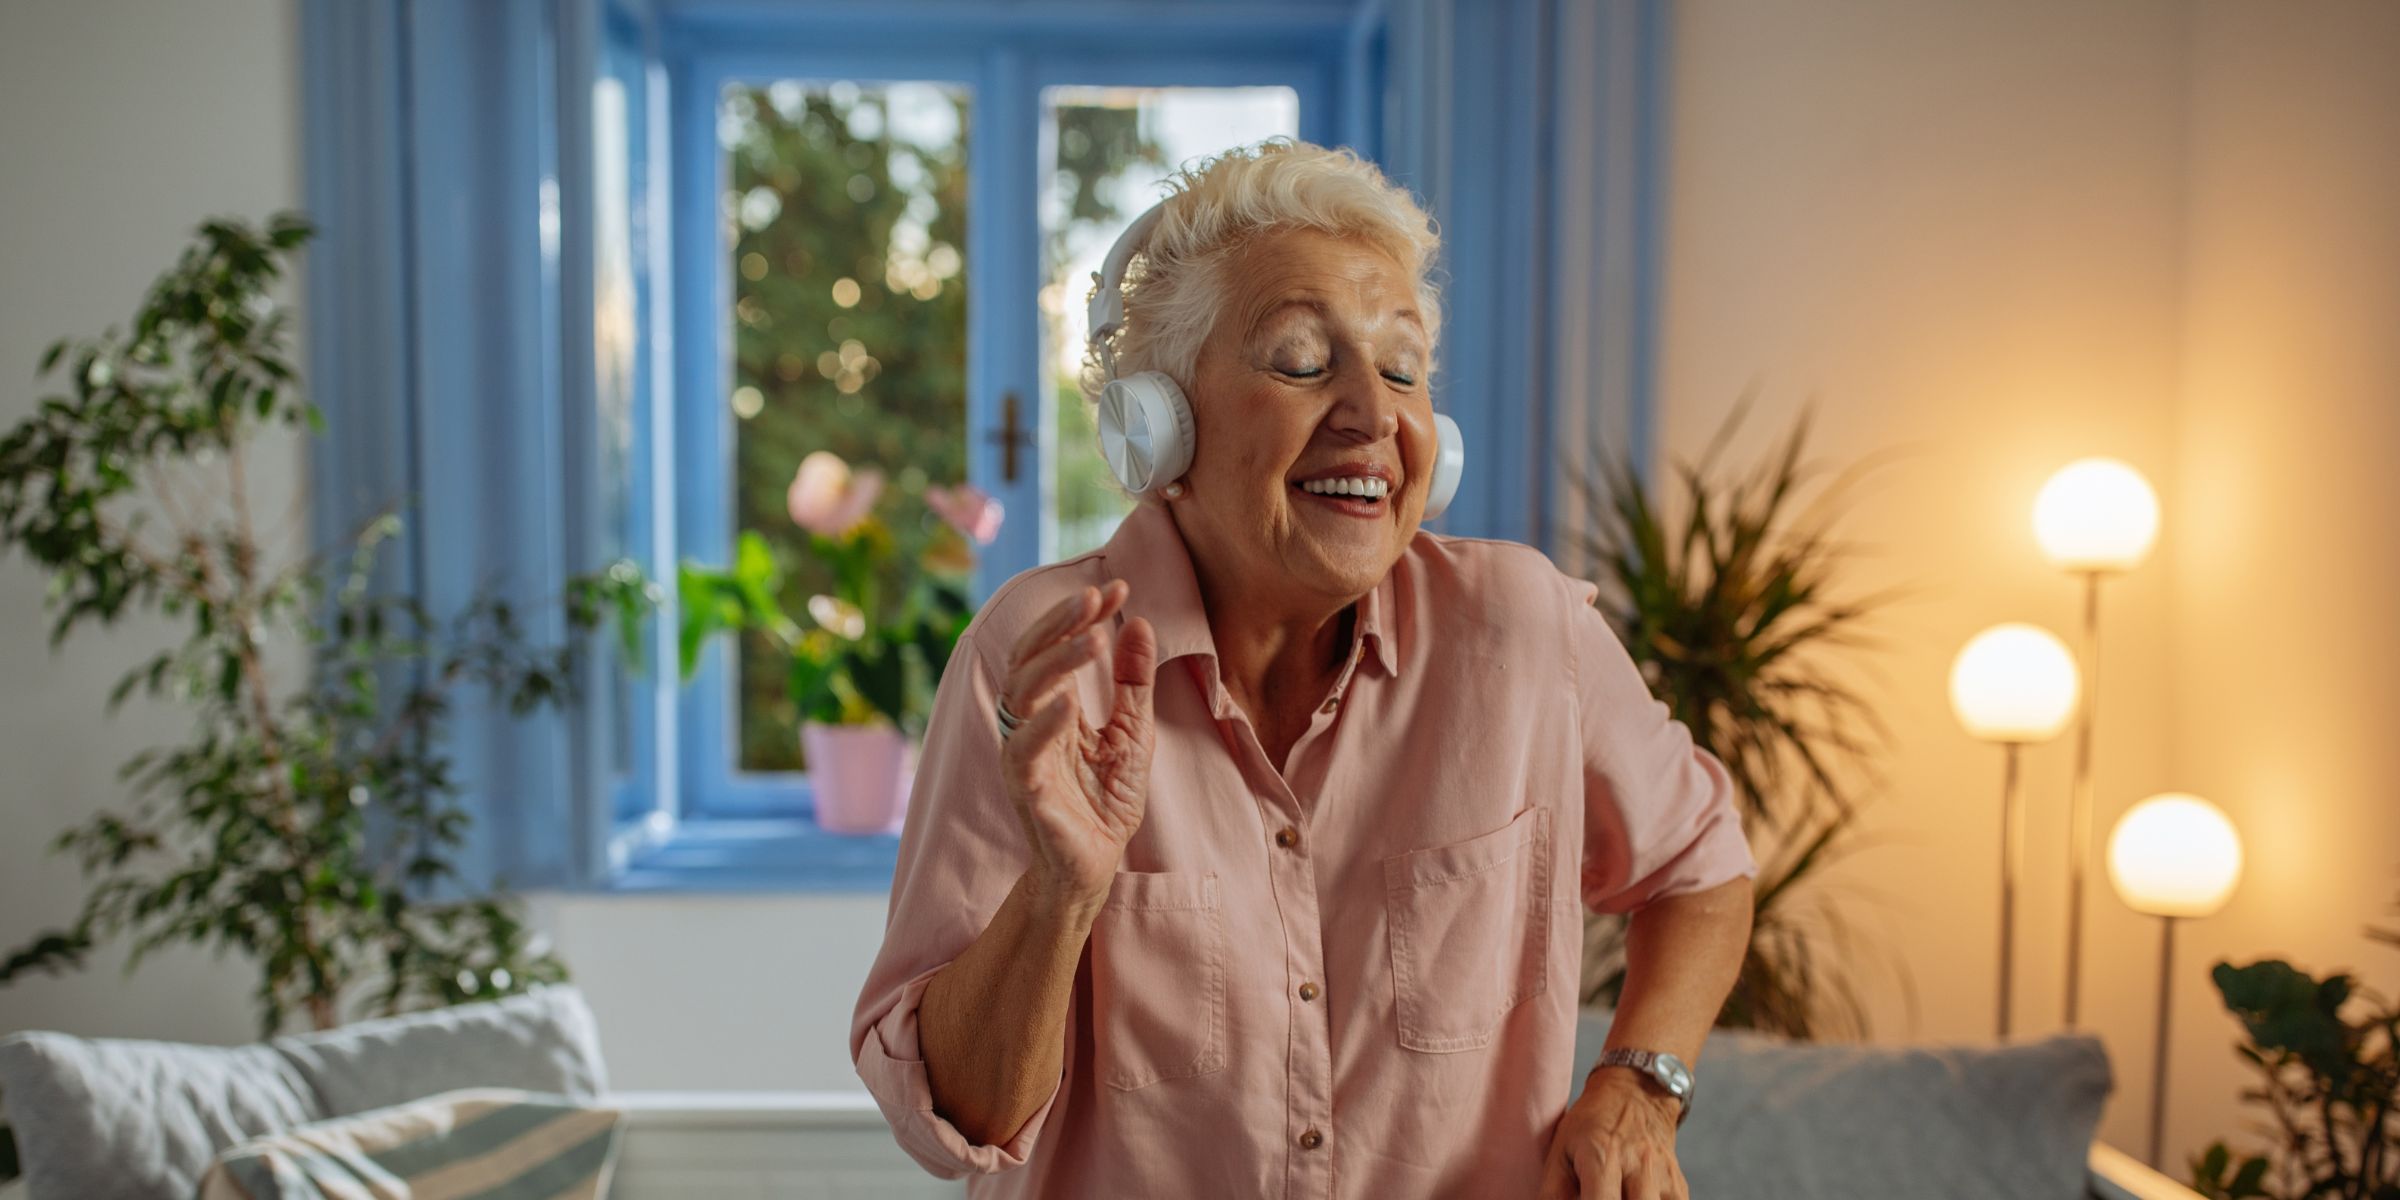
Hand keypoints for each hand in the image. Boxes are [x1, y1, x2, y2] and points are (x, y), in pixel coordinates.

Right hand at [999, 580, 1157, 912]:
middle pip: (1026, 658)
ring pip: (1021, 693)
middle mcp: (1027, 722)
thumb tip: (1139, 621)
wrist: (1095, 865)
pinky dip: (1044, 724)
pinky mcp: (1026, 788)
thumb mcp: (1132, 730)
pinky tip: (1069, 703)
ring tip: (1093, 637)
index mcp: (1049, 705)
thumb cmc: (1106, 800)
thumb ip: (1133, 681)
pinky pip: (1024, 751)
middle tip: (1094, 598)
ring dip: (1057, 662)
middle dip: (1058, 624)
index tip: (1117, 587)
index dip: (1078, 615)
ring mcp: (1022, 753)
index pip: (1053, 646)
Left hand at [1536, 1069, 1687, 1199]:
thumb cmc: (1590, 1124)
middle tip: (1597, 1197)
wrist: (1636, 1095)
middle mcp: (1638, 1165)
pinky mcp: (1679, 1187)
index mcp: (1603, 1156)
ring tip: (1614, 1196)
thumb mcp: (1561, 1149)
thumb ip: (1553, 1191)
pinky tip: (1634, 1198)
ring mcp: (1663, 1177)